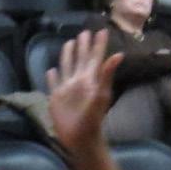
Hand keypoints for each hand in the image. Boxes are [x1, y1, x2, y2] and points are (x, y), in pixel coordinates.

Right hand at [47, 30, 122, 153]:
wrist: (80, 139)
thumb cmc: (92, 119)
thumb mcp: (101, 95)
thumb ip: (107, 74)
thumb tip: (119, 55)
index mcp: (89, 79)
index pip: (95, 58)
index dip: (98, 45)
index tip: (101, 31)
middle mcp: (78, 81)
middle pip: (80, 59)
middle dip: (83, 46)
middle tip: (85, 32)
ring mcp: (67, 89)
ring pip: (67, 67)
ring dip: (68, 55)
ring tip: (69, 43)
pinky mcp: (56, 98)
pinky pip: (53, 83)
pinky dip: (52, 77)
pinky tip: (51, 70)